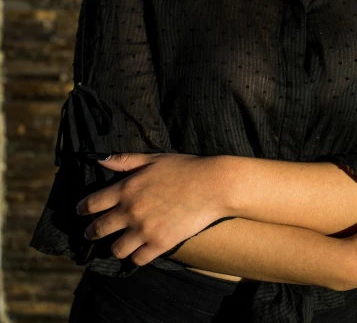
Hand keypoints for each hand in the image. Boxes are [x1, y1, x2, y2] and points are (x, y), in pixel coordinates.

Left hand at [76, 152, 225, 265]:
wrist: (212, 185)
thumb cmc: (184, 167)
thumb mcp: (153, 159)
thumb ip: (124, 161)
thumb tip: (99, 160)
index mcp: (127, 188)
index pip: (93, 203)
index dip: (83, 208)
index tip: (80, 211)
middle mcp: (131, 211)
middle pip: (99, 229)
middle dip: (91, 232)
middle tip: (91, 233)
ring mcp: (144, 230)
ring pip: (116, 249)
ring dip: (115, 246)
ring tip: (118, 244)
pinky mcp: (160, 244)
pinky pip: (137, 259)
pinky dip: (136, 256)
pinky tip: (138, 251)